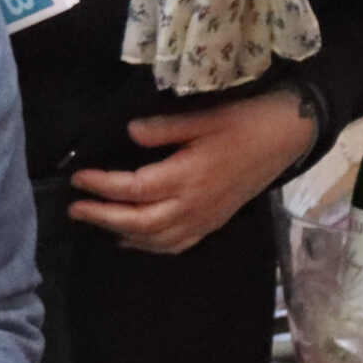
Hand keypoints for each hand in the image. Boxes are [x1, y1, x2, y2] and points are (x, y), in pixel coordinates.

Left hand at [68, 91, 319, 254]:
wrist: (287, 138)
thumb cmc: (246, 121)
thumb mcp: (204, 117)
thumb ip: (165, 129)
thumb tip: (129, 133)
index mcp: (188, 176)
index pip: (133, 188)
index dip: (102, 185)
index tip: (78, 179)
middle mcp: (193, 205)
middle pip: (138, 221)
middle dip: (102, 216)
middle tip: (74, 208)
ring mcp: (205, 218)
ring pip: (156, 239)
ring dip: (122, 233)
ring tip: (96, 221)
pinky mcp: (214, 222)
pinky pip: (177, 244)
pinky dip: (150, 245)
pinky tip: (133, 239)